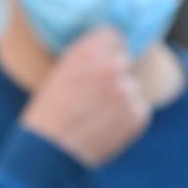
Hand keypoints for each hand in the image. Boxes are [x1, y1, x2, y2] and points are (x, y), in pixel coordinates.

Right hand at [20, 27, 150, 166]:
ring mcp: (127, 91)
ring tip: (96, 115)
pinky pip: (139, 109)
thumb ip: (87, 57)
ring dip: (121, 97)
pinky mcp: (138, 114)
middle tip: (95, 94)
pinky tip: (104, 126)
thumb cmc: (48, 112)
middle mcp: (111, 66)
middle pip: (124, 60)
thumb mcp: (61, 72)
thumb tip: (110, 50)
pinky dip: (126, 117)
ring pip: (132, 86)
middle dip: (114, 73)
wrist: (49, 152)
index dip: (106, 49)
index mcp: (88, 51)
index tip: (99, 62)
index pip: (114, 35)